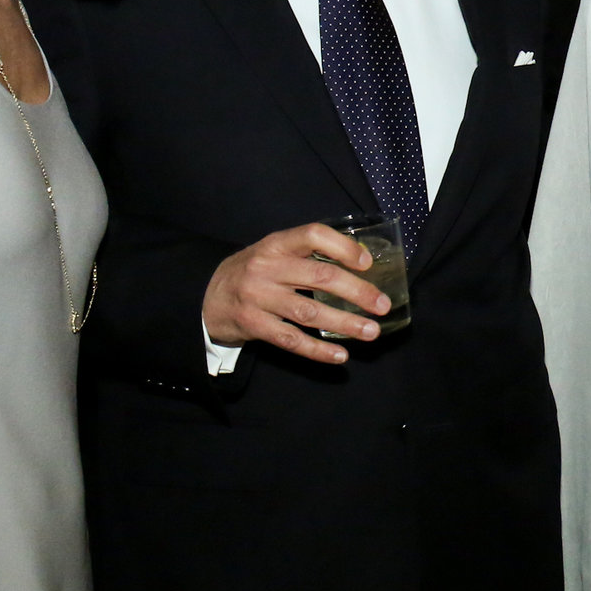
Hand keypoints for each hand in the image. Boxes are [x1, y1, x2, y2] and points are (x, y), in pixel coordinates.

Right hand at [202, 223, 390, 365]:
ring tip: (371, 332)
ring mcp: (258, 298)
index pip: (313, 235)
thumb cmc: (254, 272)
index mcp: (276, 244)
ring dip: (345, 324)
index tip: (367, 263)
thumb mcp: (274, 253)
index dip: (343, 247)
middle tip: (383, 306)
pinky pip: (291, 340)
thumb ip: (308, 254)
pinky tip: (340, 355)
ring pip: (310, 313)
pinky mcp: (253, 325)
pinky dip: (318, 350)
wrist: (207, 296)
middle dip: (358, 292)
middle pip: (320, 277)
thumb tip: (362, 262)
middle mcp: (267, 268)